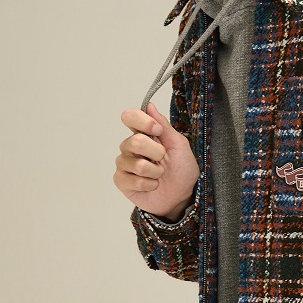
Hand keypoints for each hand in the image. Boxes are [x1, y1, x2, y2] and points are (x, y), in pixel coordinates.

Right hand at [114, 101, 198, 217]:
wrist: (181, 196)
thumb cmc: (181, 170)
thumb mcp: (179, 144)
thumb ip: (164, 125)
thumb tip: (149, 106)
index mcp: (144, 133)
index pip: (130, 117)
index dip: (143, 122)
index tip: (158, 131)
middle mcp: (130, 146)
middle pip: (135, 141)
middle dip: (157, 153)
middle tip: (163, 160)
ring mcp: (124, 163)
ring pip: (137, 164)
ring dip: (155, 172)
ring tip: (159, 175)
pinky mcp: (121, 180)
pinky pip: (133, 180)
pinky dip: (149, 184)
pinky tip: (152, 185)